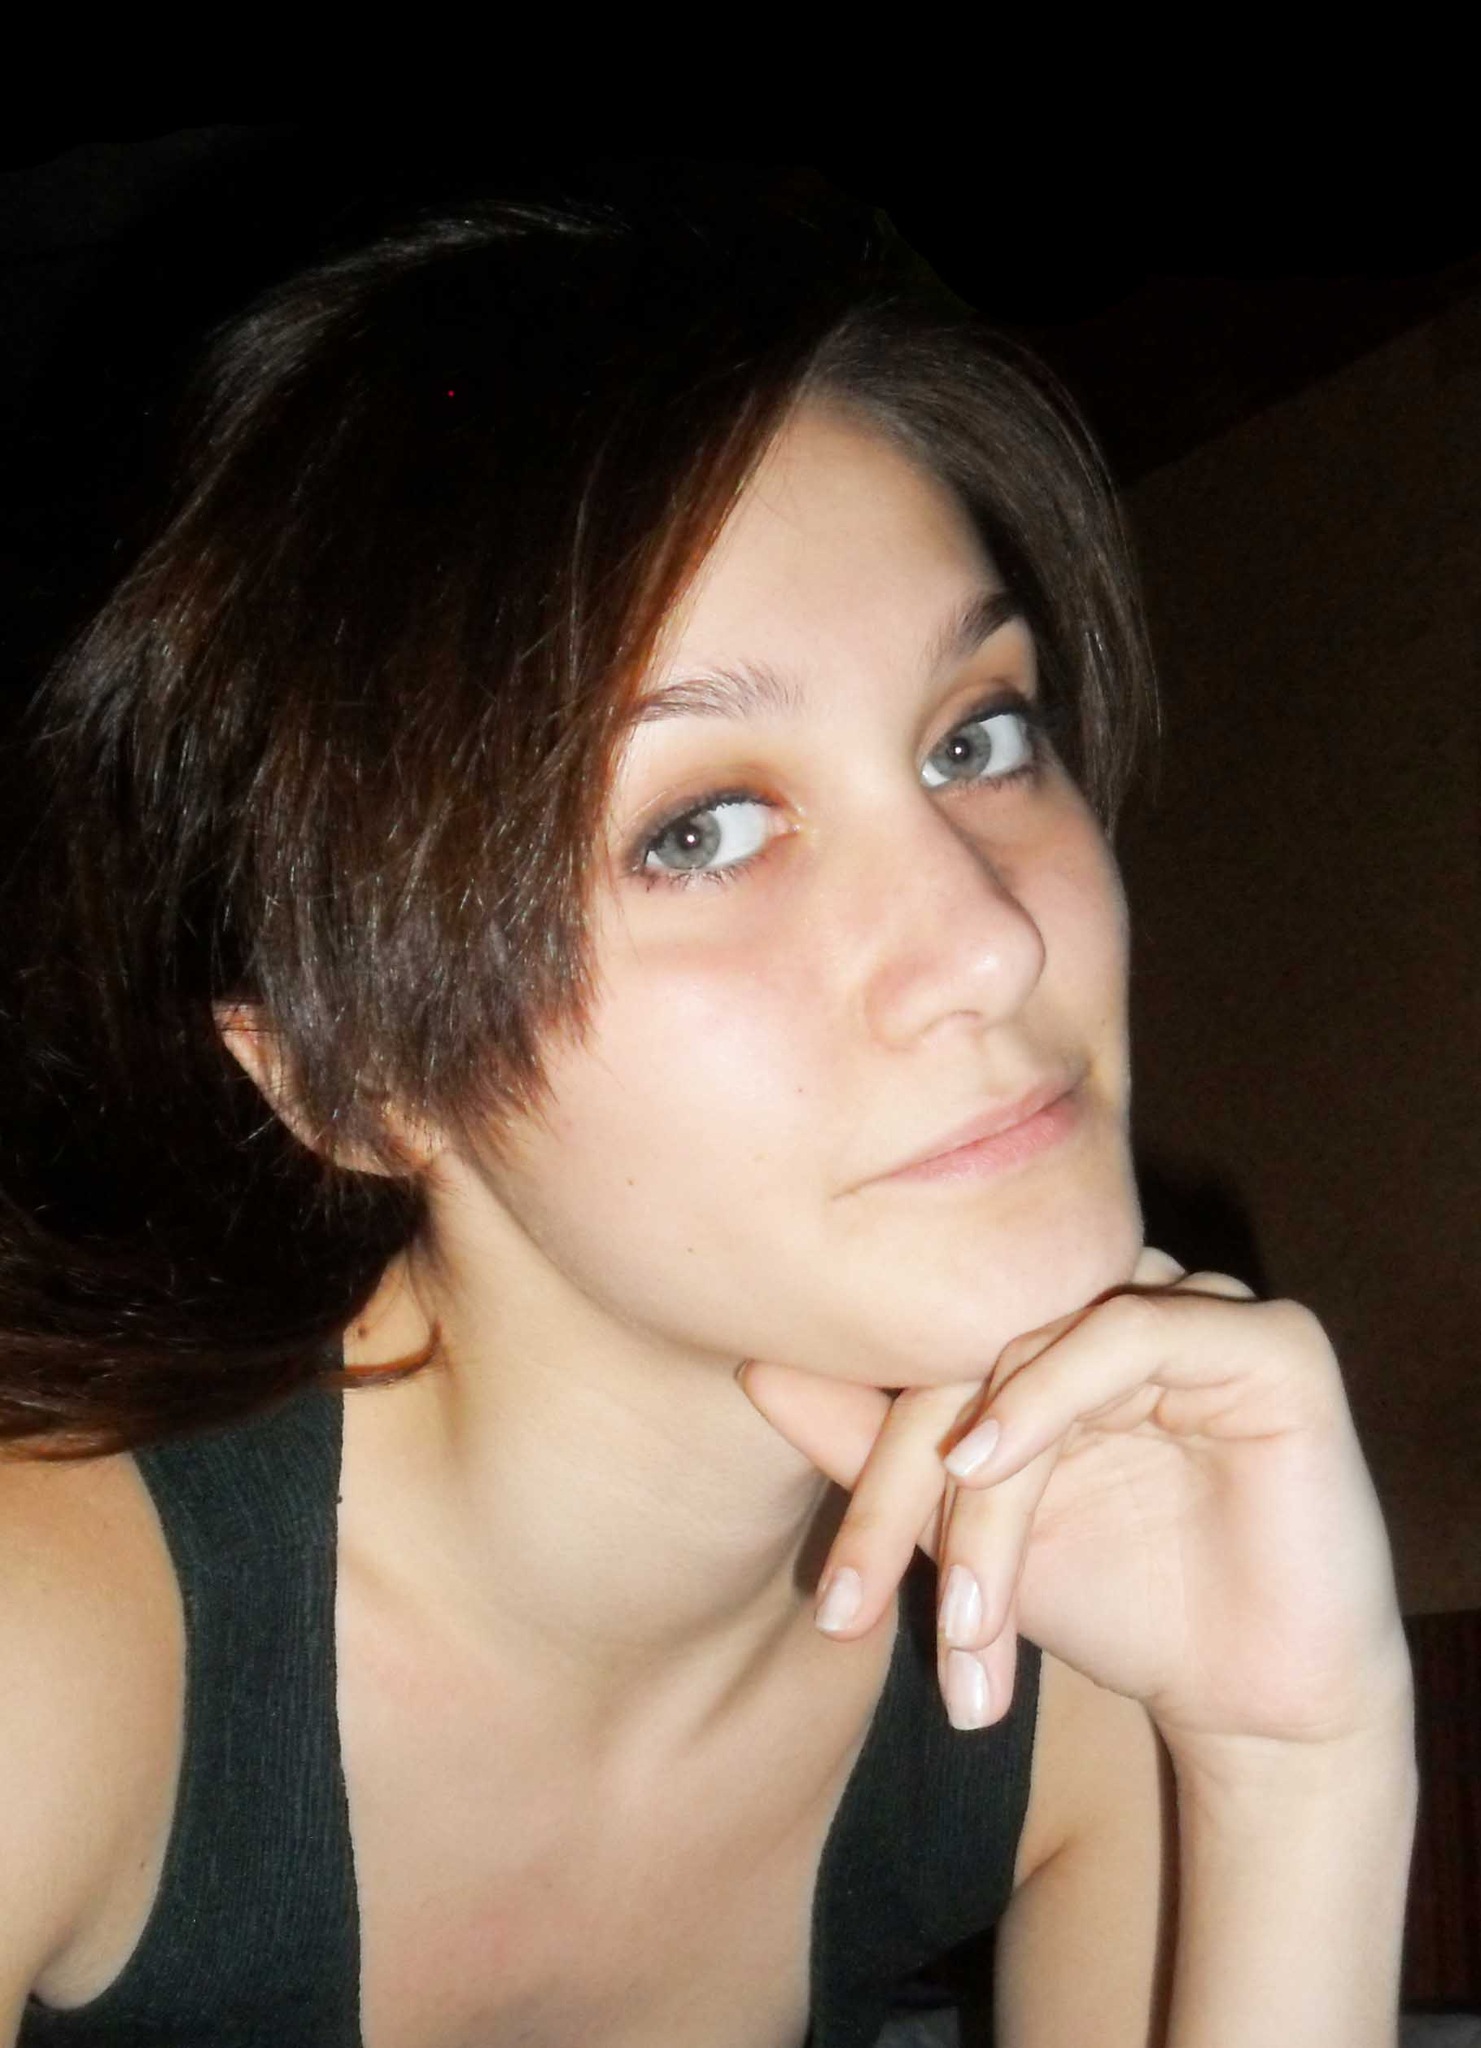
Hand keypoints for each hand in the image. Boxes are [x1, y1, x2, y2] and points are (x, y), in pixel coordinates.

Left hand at [740, 1251, 1408, 1758]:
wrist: (1254, 1701)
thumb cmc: (1115, 1598)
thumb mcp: (968, 1536)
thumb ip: (875, 1451)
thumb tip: (756, 1366)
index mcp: (1054, 1327)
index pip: (928, 1355)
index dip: (866, 1470)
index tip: (829, 1604)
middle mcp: (1122, 1298)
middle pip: (968, 1350)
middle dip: (904, 1495)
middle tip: (860, 1614)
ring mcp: (1199, 1306)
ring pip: (1032, 1352)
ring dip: (978, 1494)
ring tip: (963, 1614)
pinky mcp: (1271, 1341)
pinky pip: (1134, 1333)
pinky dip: (1048, 1394)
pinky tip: (990, 1464)